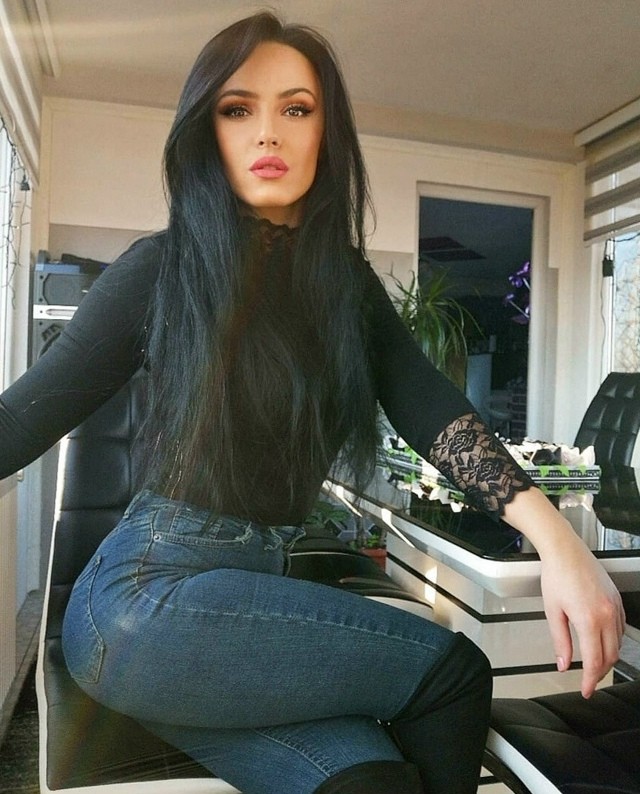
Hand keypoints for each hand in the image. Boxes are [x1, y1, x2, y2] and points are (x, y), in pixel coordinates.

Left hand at [539, 531, 624, 697]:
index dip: (591, 680)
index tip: (586, 689)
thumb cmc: (556, 576)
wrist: (565, 551)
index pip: (595, 662)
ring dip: (607, 657)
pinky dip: (613, 640)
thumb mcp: (553, 611)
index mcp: (589, 620)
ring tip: (594, 664)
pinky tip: (603, 642)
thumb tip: (563, 664)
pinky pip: (620, 628)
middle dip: (600, 673)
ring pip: (618, 644)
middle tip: (589, 680)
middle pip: (610, 656)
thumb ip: (560, 641)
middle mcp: (607, 615)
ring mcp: (615, 607)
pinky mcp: (617, 600)